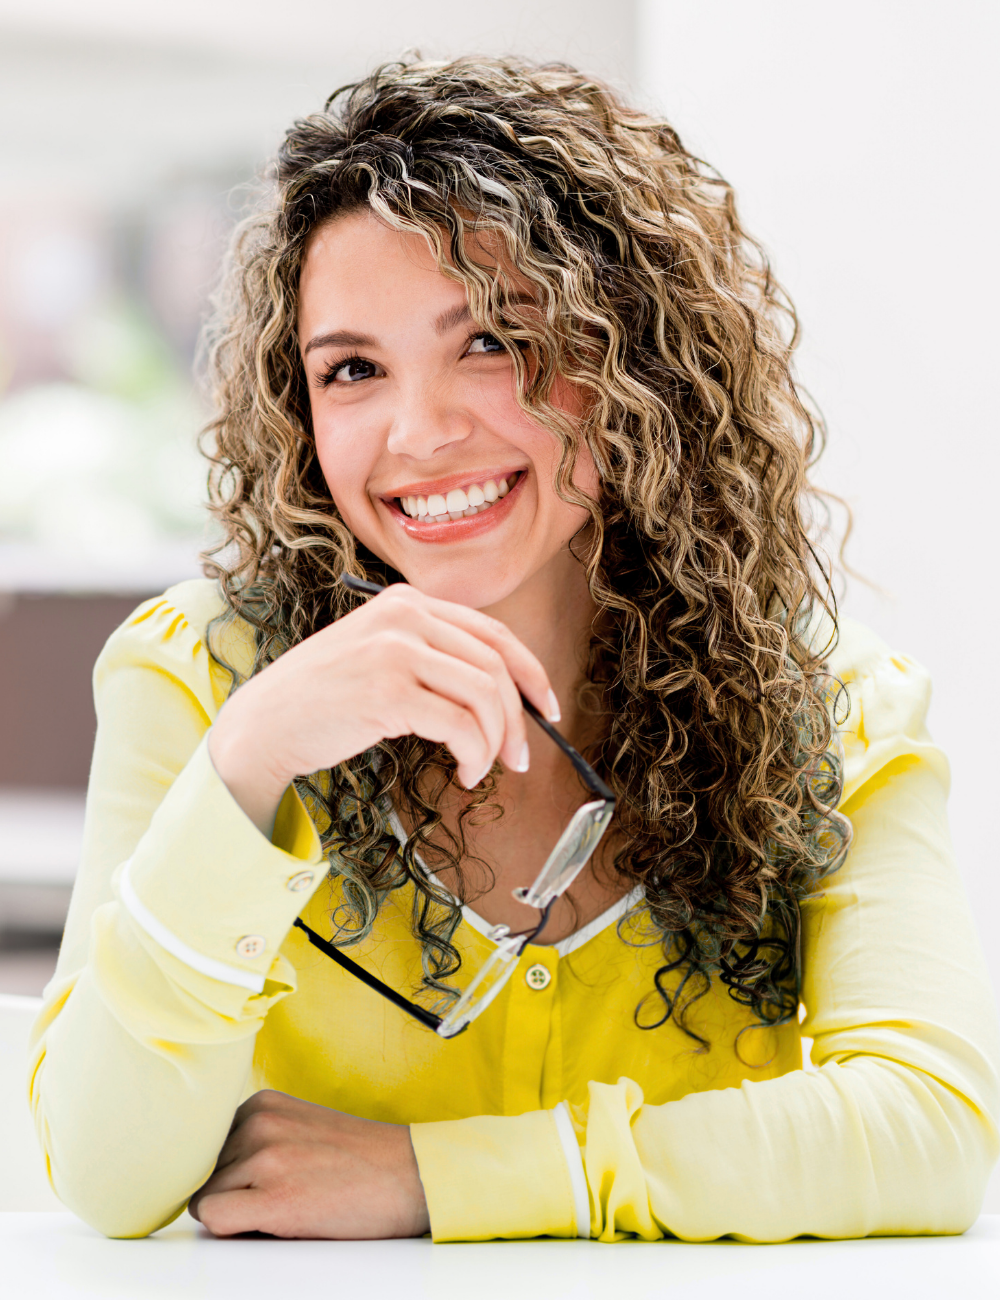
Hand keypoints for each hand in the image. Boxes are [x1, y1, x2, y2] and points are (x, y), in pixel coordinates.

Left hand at [188, 1090, 430, 1238]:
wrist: (412, 1174)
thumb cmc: (359, 1161)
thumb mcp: (299, 1129)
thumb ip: (255, 1141)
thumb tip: (206, 1180)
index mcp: (262, 1103)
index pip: (206, 1148)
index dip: (227, 1175)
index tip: (256, 1184)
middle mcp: (258, 1122)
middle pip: (203, 1175)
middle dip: (229, 1194)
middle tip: (278, 1199)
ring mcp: (265, 1157)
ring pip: (205, 1199)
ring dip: (236, 1214)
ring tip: (286, 1209)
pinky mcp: (273, 1197)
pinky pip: (214, 1218)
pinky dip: (232, 1230)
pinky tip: (272, 1225)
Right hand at [208, 583, 557, 832]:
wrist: (264, 724)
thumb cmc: (324, 699)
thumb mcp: (379, 654)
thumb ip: (431, 655)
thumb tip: (503, 694)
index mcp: (407, 602)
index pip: (492, 631)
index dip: (531, 671)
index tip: (547, 707)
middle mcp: (405, 616)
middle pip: (496, 665)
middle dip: (519, 718)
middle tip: (520, 756)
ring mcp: (395, 650)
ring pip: (485, 695)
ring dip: (496, 742)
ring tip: (482, 768)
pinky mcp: (389, 691)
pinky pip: (461, 725)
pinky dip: (475, 754)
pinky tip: (464, 771)